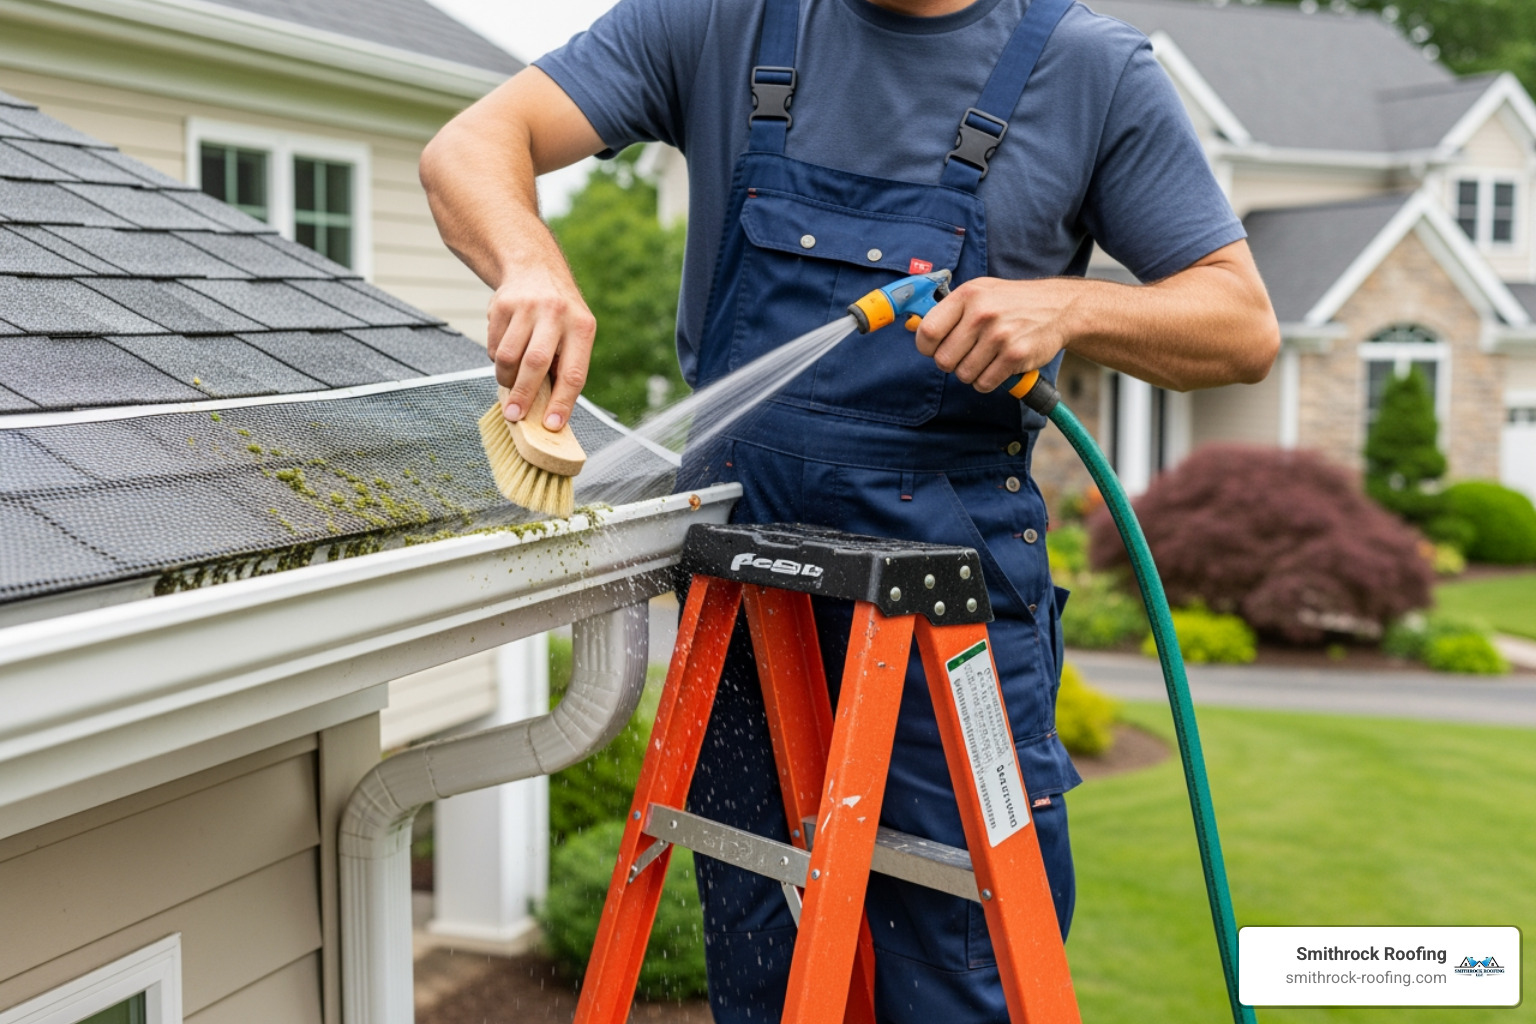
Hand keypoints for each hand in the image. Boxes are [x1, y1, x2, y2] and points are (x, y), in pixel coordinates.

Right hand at [487, 264, 595, 429]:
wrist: (534, 269)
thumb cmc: (559, 315)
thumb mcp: (575, 334)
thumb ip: (565, 367)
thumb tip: (549, 413)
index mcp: (582, 327)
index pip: (573, 373)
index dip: (562, 403)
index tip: (552, 426)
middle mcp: (556, 314)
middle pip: (536, 363)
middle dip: (524, 395)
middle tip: (515, 416)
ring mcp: (527, 307)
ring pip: (508, 356)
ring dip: (506, 379)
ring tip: (510, 384)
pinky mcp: (501, 305)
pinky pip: (493, 345)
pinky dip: (496, 359)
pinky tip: (506, 353)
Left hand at [913, 277, 1075, 391]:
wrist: (1058, 308)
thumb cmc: (1012, 302)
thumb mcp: (980, 292)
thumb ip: (949, 309)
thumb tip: (914, 326)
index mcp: (968, 295)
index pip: (928, 332)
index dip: (926, 347)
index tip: (934, 348)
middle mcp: (982, 314)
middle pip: (943, 360)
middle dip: (951, 363)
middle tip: (966, 354)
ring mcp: (1000, 336)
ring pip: (963, 375)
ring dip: (971, 373)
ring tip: (986, 357)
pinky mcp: (1015, 356)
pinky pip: (984, 383)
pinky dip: (987, 381)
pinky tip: (998, 366)